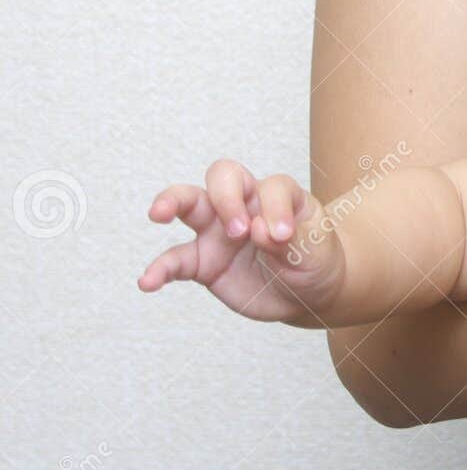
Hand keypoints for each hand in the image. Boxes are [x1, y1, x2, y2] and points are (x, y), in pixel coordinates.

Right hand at [140, 159, 341, 322]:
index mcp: (278, 196)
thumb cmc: (316, 259)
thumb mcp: (316, 249)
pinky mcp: (204, 261)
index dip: (276, 208)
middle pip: (222, 177)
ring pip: (189, 203)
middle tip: (239, 231)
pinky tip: (148, 281)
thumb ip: (291, 238)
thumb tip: (258, 230)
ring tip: (159, 214)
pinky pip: (175, 260)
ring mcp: (219, 231)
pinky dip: (159, 269)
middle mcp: (245, 205)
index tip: (285, 236)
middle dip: (224, 196)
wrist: (310, 292)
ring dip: (171, 202)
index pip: (271, 187)